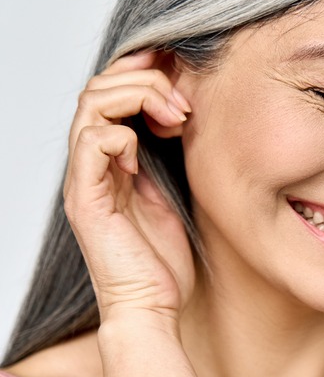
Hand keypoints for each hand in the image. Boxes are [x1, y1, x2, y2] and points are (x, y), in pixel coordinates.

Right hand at [63, 51, 193, 328]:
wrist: (152, 306)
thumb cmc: (162, 257)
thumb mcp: (173, 191)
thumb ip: (167, 153)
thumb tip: (184, 113)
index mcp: (111, 159)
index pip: (110, 92)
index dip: (140, 72)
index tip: (179, 70)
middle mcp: (92, 163)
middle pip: (98, 88)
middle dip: (145, 81)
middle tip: (184, 105)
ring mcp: (86, 180)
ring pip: (91, 105)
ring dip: (138, 99)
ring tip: (175, 118)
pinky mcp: (86, 199)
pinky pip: (92, 142)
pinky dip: (122, 134)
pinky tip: (147, 151)